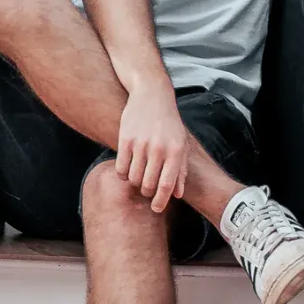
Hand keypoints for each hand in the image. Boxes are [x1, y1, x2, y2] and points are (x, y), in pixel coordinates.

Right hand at [115, 91, 193, 212]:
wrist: (152, 95)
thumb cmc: (169, 124)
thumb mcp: (181, 144)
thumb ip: (181, 170)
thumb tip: (177, 195)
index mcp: (176, 151)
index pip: (167, 185)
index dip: (161, 201)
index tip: (156, 208)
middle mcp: (159, 148)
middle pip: (148, 185)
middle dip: (147, 192)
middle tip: (146, 189)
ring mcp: (141, 143)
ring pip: (133, 178)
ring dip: (135, 183)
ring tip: (138, 176)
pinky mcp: (125, 139)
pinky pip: (121, 168)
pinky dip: (123, 174)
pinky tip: (128, 169)